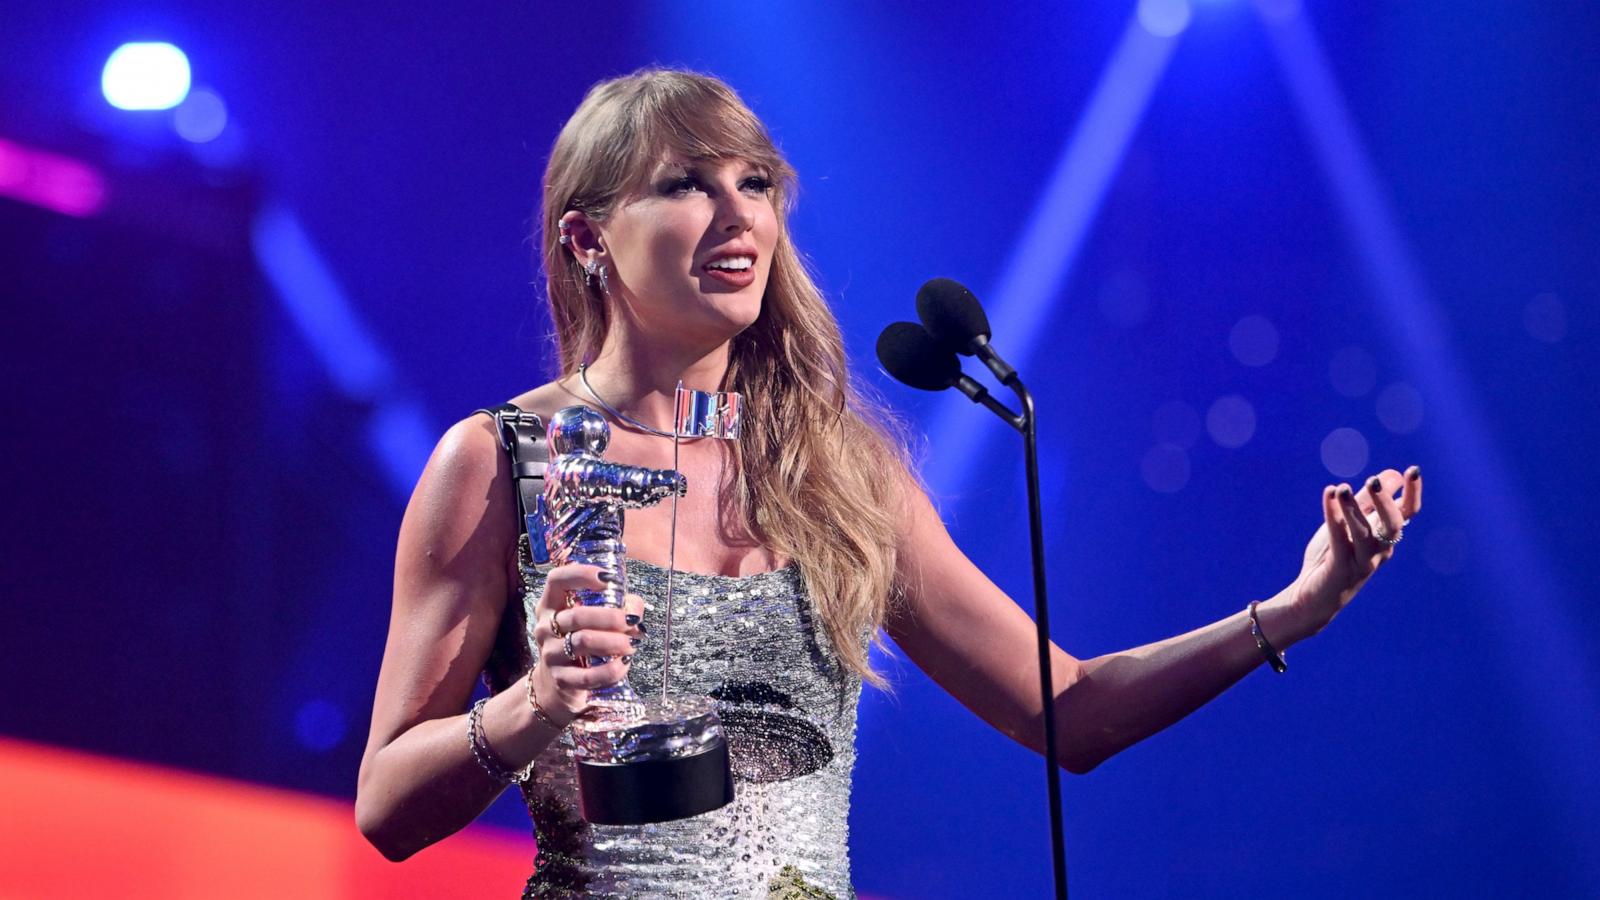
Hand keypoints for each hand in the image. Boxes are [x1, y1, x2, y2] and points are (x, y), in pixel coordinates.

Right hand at [527, 564, 645, 723]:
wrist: (557, 684)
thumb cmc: (581, 642)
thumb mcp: (593, 620)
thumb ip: (618, 606)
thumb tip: (634, 608)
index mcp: (551, 604)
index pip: (557, 580)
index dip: (581, 574)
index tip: (608, 578)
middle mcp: (546, 626)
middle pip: (576, 616)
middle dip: (609, 618)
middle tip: (631, 623)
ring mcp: (551, 653)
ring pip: (582, 642)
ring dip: (613, 642)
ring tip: (631, 644)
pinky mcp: (561, 678)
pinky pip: (587, 675)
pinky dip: (609, 670)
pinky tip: (623, 665)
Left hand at [1285, 465, 1422, 633]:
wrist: (1314, 596)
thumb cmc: (1334, 556)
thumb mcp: (1351, 524)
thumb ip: (1368, 501)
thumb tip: (1393, 475)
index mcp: (1385, 538)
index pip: (1407, 514)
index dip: (1413, 493)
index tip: (1413, 470)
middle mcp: (1379, 551)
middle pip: (1393, 526)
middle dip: (1386, 502)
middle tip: (1373, 480)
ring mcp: (1361, 562)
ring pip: (1364, 534)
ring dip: (1354, 509)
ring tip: (1343, 488)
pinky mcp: (1340, 569)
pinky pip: (1338, 540)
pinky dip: (1333, 516)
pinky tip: (1329, 495)